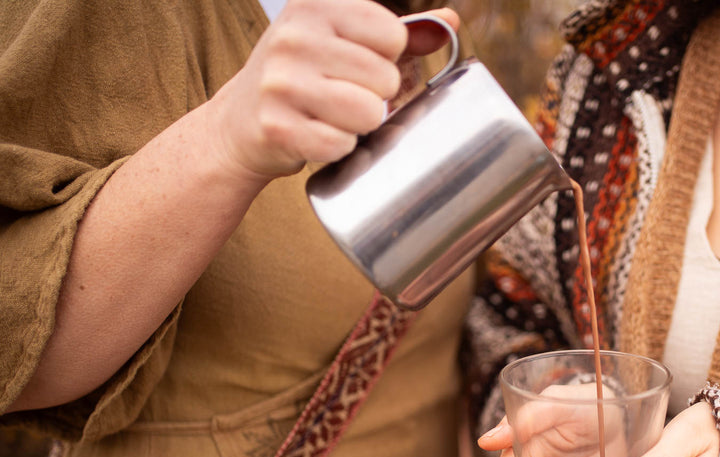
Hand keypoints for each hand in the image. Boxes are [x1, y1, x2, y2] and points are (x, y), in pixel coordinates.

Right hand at [204, 0, 458, 179]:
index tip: (359, 66)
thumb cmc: (303, 79)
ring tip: (334, 117)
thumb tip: (450, 23)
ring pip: (369, 113)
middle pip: (385, 78)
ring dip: (360, 126)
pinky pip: (340, 145)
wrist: (238, 123)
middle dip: (375, 97)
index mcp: (315, 7)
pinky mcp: (277, 127)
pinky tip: (317, 137)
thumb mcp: (341, 43)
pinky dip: (337, 149)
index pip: (392, 35)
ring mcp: (281, 83)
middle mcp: (294, 38)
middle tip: (343, 97)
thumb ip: (397, 34)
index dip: (388, 60)